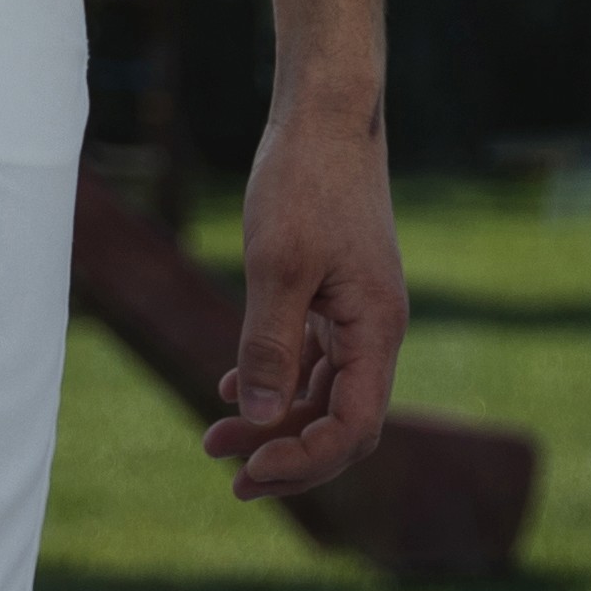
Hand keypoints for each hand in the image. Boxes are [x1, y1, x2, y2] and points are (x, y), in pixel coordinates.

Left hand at [205, 102, 405, 500]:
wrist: (326, 113)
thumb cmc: (304, 181)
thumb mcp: (277, 265)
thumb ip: (269, 345)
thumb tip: (258, 417)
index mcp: (376, 330)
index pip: (353, 429)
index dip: (305, 461)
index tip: (249, 470)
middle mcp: (376, 329)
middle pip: (342, 422)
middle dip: (289, 455)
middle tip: (229, 477)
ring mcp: (358, 311)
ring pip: (324, 392)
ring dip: (274, 421)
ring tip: (214, 443)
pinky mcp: (336, 291)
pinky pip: (314, 357)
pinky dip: (277, 379)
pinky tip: (228, 387)